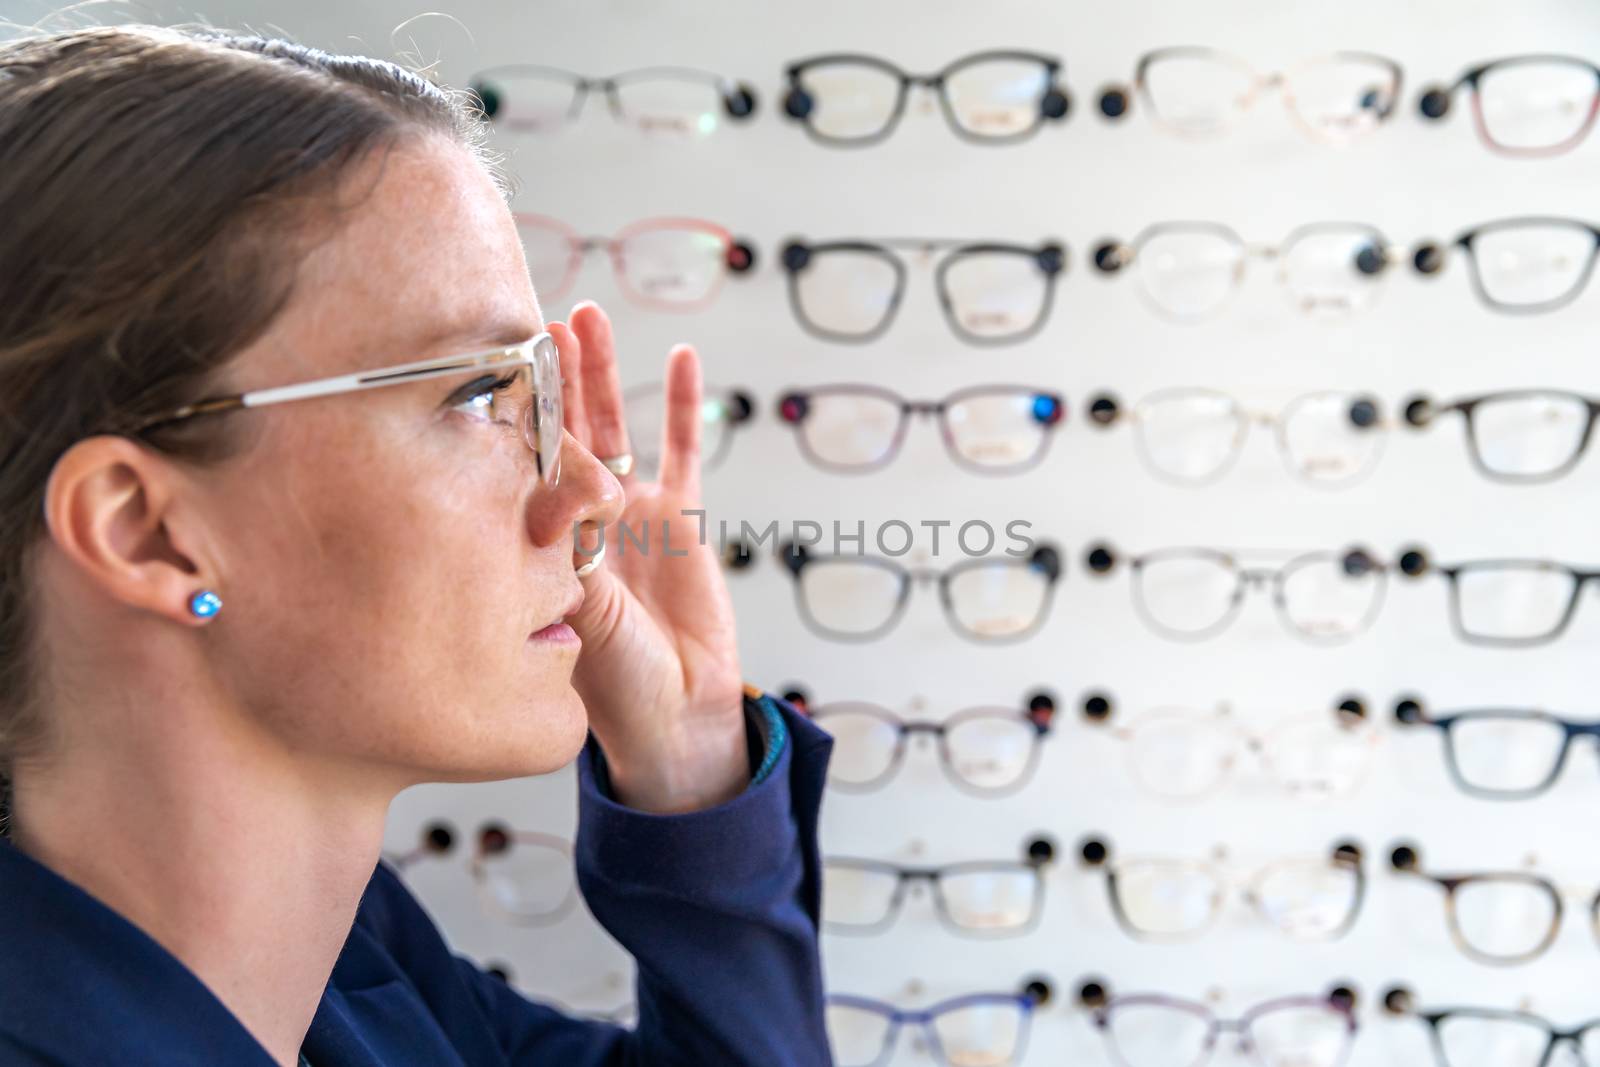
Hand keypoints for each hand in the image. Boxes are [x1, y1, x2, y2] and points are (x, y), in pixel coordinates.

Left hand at [549, 302, 748, 813]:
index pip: (525, 467)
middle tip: (533, 320)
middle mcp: (581, 518)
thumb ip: (576, 572)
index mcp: (545, 544)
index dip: (516, 420)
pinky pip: (680, 450)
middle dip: (550, 377)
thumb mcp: (588, 627)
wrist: (677, 715)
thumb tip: (556, 524)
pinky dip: (680, 404)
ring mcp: (628, 512)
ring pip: (611, 427)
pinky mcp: (676, 515)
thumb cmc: (618, 688)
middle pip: (561, 430)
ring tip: (587, 315)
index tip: (495, 370)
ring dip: (600, 372)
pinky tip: (679, 356)